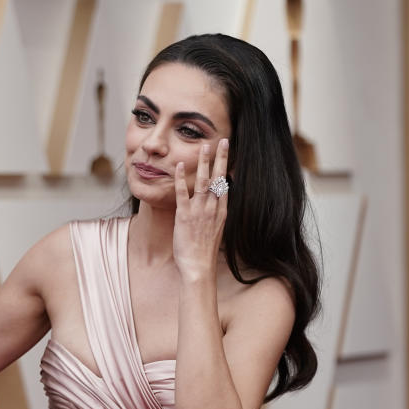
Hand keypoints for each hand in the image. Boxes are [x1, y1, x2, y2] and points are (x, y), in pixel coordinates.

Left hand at [173, 139, 228, 282]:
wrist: (199, 267)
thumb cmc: (204, 253)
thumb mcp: (215, 231)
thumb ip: (215, 216)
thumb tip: (215, 206)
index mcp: (221, 212)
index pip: (225, 184)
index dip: (226, 167)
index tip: (226, 153)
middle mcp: (212, 209)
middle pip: (218, 178)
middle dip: (220, 158)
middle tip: (222, 141)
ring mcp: (199, 211)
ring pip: (203, 182)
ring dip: (204, 163)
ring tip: (204, 146)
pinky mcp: (184, 216)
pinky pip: (183, 193)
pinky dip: (181, 179)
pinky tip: (181, 165)